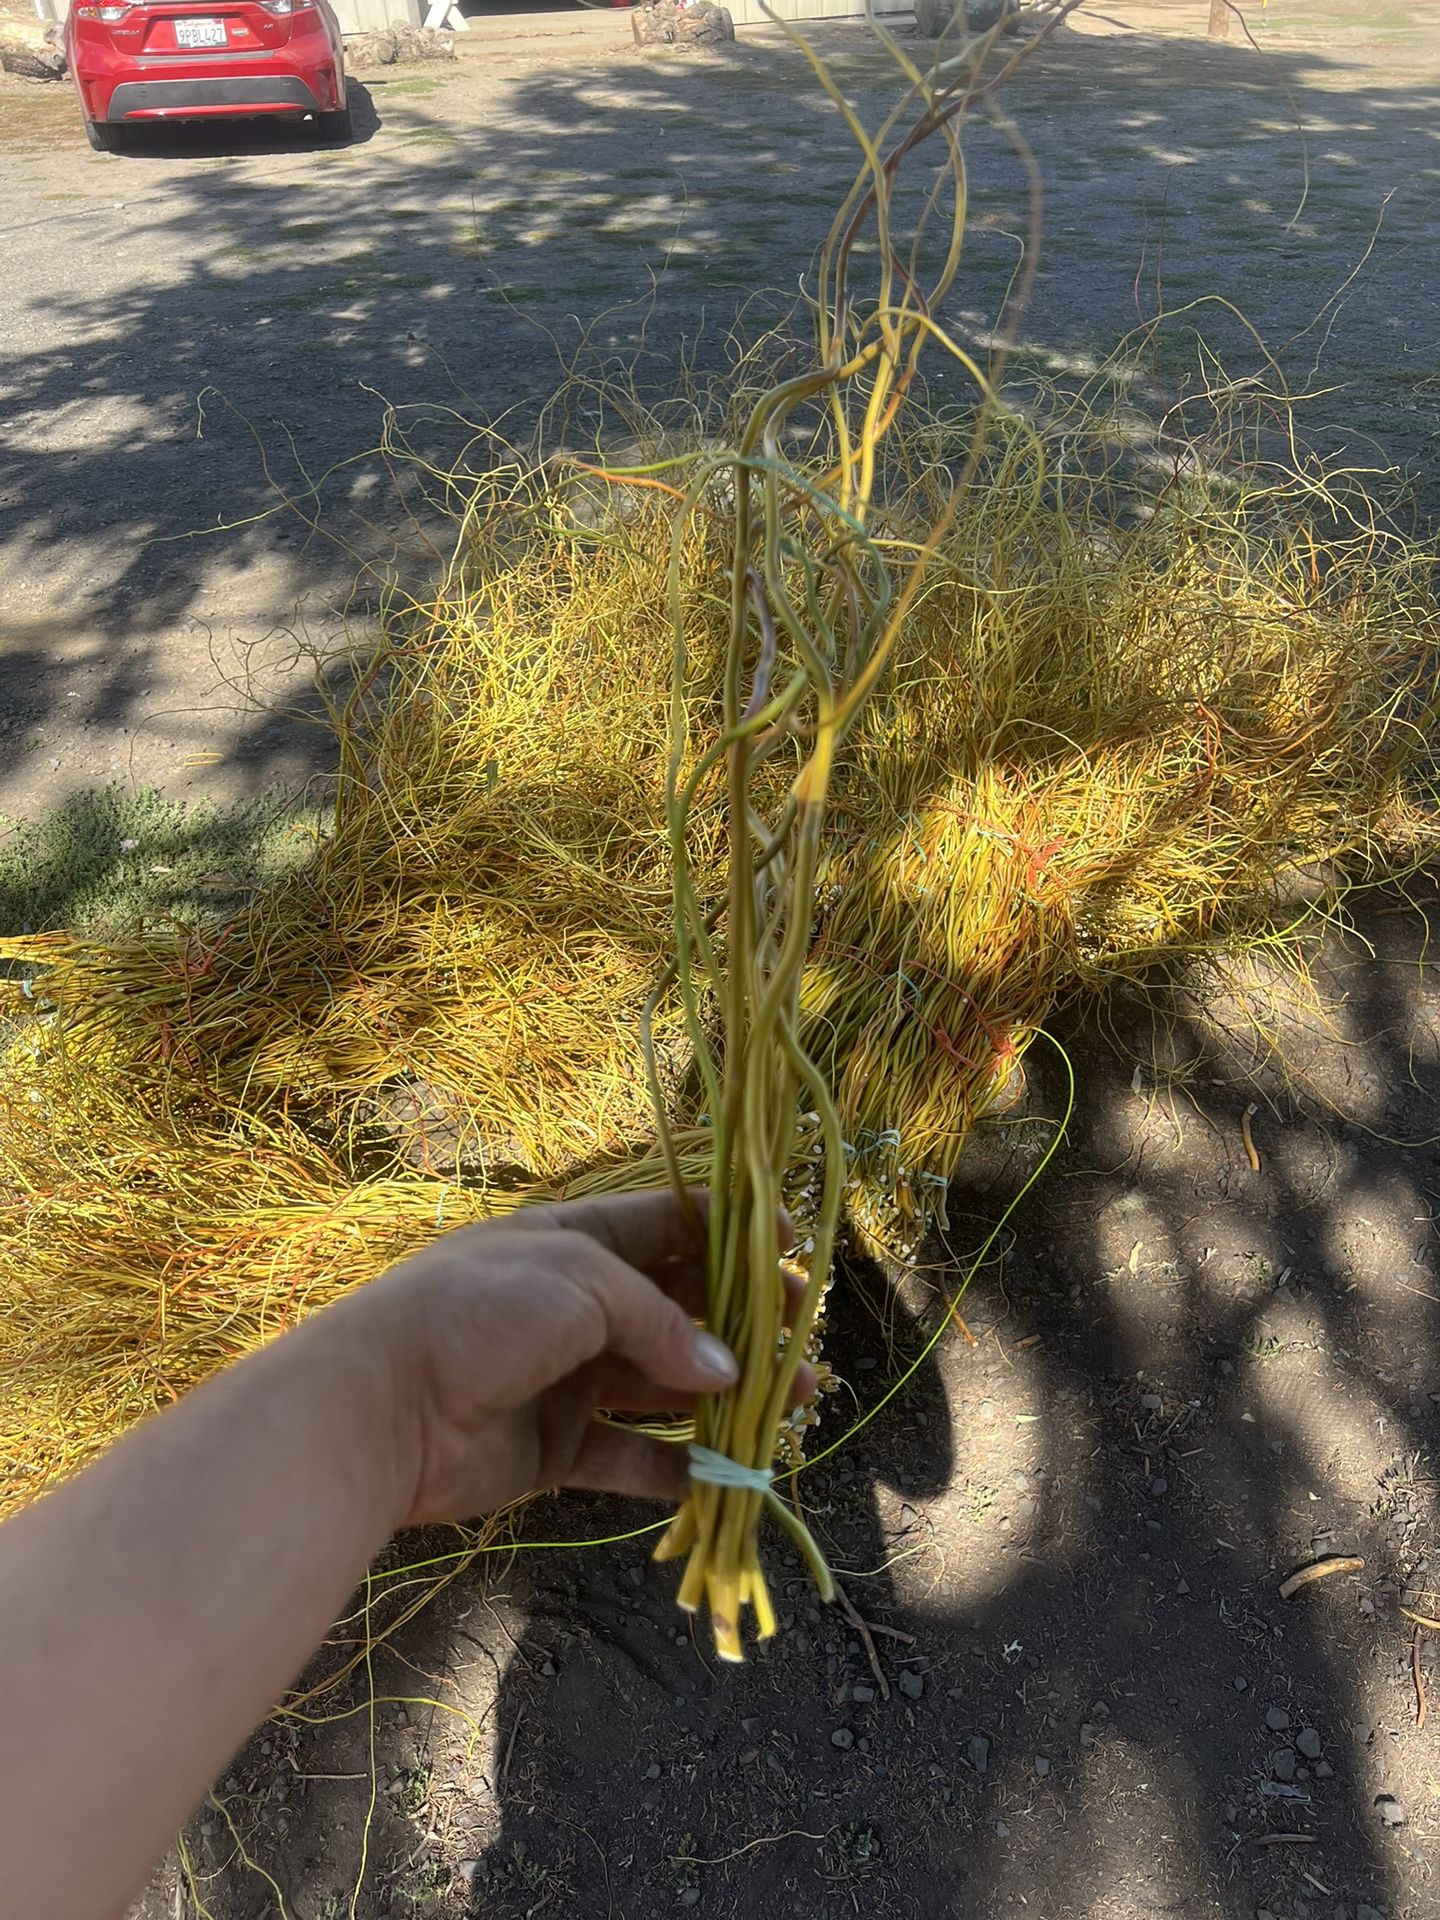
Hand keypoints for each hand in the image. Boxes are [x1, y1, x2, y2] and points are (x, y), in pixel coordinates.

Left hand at [327, 1190, 808, 1526]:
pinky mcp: (556, 1448)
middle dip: (743, 1329)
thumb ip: (662, 1322)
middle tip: (807, 1349)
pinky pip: (630, 1456)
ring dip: (727, 1401)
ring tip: (792, 1413)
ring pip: (664, 1388)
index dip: (730, 1238)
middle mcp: (577, 1307)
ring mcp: (568, 1379)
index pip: (668, 1227)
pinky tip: (727, 1477)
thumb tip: (727, 1371)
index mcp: (575, 1242)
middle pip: (676, 1312)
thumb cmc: (481, 1314)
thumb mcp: (582, 1285)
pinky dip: (679, 1469)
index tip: (794, 1256)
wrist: (383, 1407)